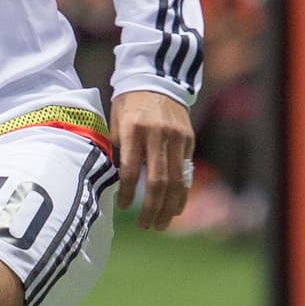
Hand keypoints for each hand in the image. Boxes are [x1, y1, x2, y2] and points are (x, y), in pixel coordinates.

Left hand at [110, 91, 194, 230]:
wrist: (156, 79)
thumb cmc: (128, 105)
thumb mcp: (116, 123)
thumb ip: (118, 151)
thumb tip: (116, 183)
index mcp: (134, 130)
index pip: (130, 169)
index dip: (127, 192)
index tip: (123, 207)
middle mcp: (158, 135)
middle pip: (158, 181)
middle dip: (152, 208)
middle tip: (146, 226)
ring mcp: (177, 138)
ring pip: (176, 180)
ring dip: (169, 207)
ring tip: (161, 224)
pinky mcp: (189, 139)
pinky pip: (186, 172)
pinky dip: (181, 192)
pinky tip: (175, 208)